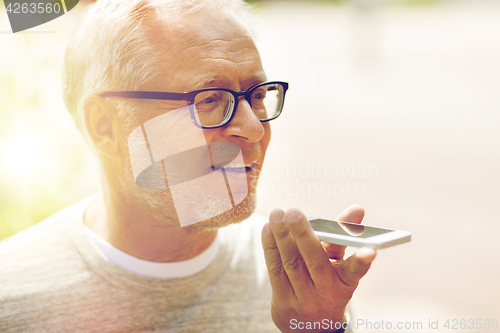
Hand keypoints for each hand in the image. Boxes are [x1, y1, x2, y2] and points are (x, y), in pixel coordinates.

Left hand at [261, 205, 375, 332]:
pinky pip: (275, 269)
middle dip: (304, 235)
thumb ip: (343, 234)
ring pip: (291, 263)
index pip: (355, 271)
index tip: (370, 250)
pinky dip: (270, 247)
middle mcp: (326, 291)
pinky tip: (268, 228)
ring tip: (276, 214)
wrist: (310, 326)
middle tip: (294, 212)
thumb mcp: (339, 263)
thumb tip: (357, 208)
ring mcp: (303, 297)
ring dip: (281, 236)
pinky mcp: (283, 299)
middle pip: (315, 261)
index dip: (363, 261)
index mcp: (345, 281)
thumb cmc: (327, 282)